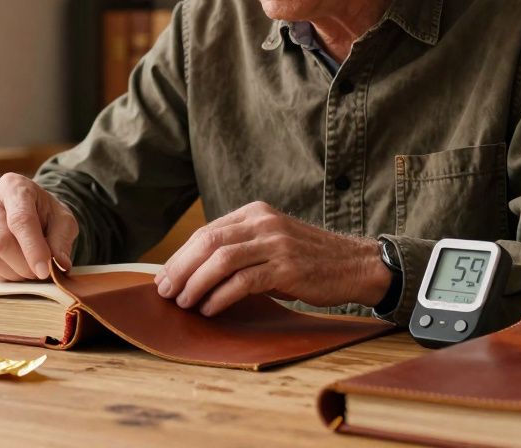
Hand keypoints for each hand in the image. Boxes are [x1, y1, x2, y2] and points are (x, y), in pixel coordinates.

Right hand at [0, 173, 78, 280]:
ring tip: (29, 270)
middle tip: (40, 273)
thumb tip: (60, 264)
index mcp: (14, 186)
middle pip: (0, 240)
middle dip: (23, 265)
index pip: (20, 220)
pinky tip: (15, 268)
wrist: (30, 210)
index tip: (45, 271)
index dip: (33, 248)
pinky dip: (3, 274)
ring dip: (14, 272)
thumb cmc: (47, 214)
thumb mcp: (63, 220)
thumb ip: (61, 239)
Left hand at [154, 201, 390, 315]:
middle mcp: (263, 223)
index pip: (207, 231)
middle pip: (208, 242)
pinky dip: (221, 296)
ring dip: (196, 284)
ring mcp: (276, 244)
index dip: (181, 256)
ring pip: (222, 260)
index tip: (165, 277)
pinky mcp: (288, 268)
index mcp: (255, 213)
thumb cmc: (308, 260)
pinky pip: (244, 281)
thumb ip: (240, 249)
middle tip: (166, 292)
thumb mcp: (271, 243)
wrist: (355, 265)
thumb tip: (196, 272)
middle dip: (181, 269)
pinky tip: (210, 309)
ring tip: (184, 303)